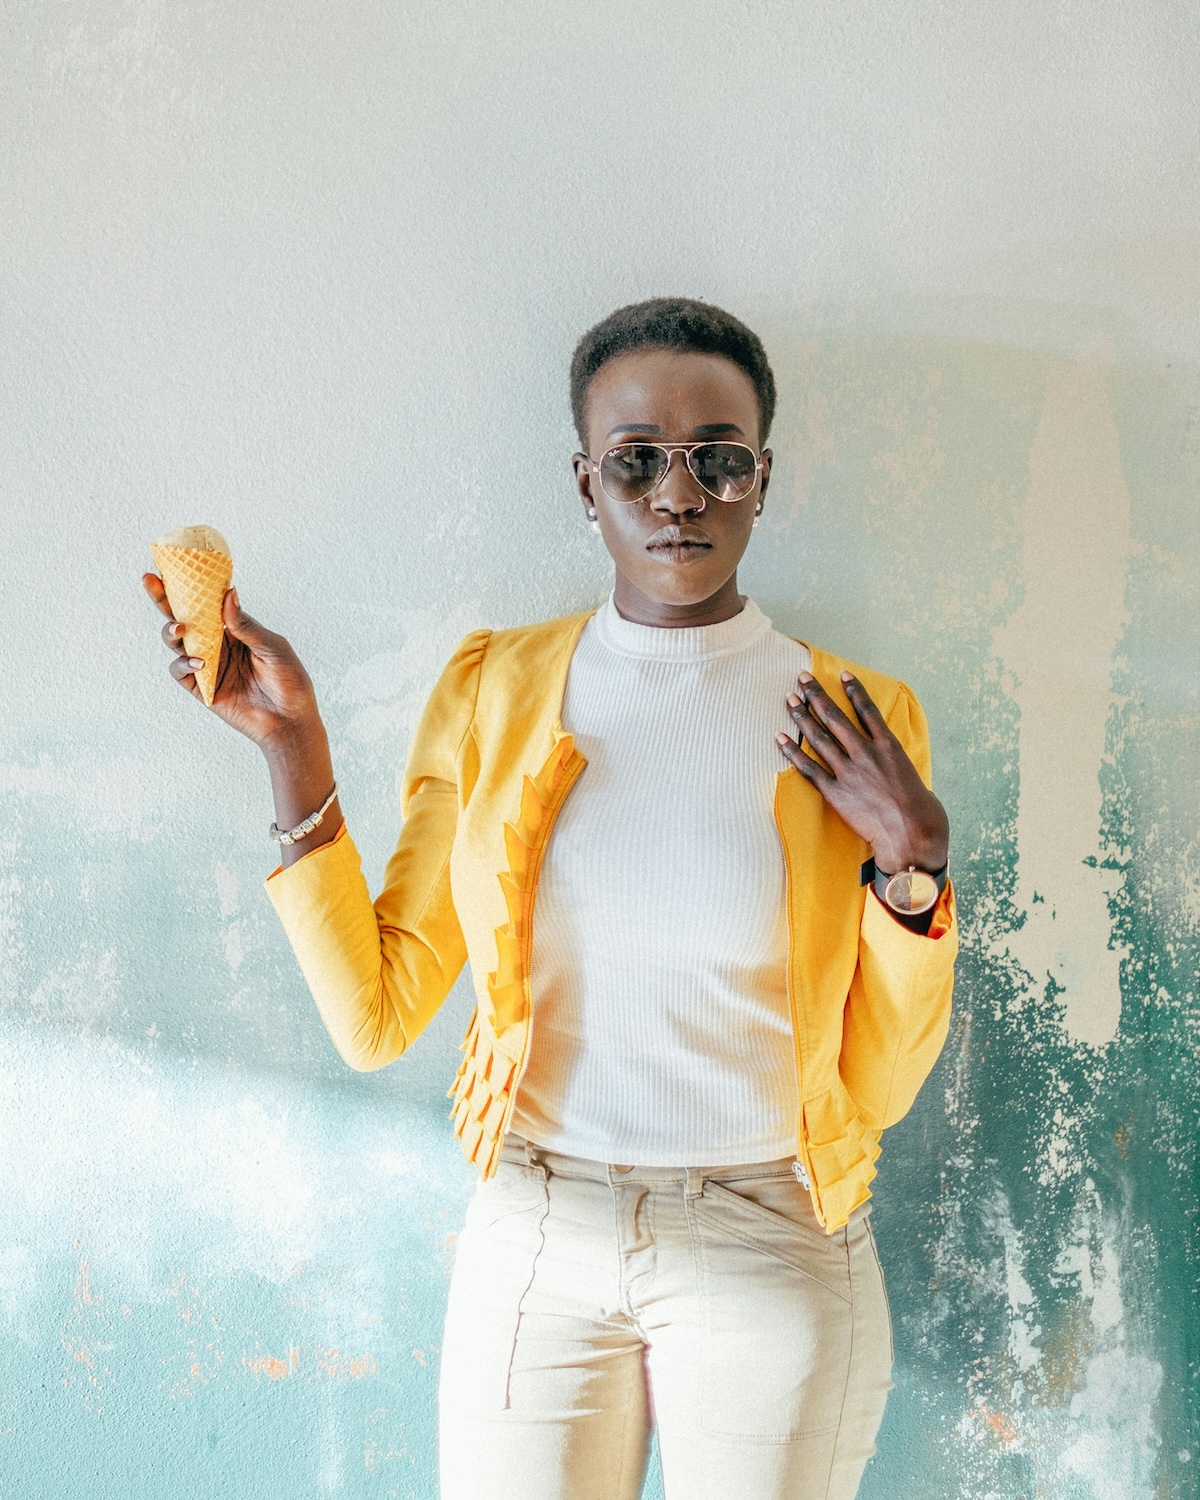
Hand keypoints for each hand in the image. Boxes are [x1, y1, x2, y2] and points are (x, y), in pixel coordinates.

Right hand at [142, 574, 322, 754]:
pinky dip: (185, 664)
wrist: (291, 722)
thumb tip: (228, 593)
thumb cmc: (290, 682)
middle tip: (150, 580)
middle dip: (164, 599)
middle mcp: (217, 644)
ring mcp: (208, 666)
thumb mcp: (273, 648)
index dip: (190, 586)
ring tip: (179, 628)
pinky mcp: (202, 689)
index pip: (207, 603)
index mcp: (234, 630)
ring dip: (172, 631)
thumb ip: (247, 625)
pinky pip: (182, 672)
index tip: (173, 566)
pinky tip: (199, 661)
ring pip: (177, 643)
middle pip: (184, 617)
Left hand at [775, 670, 948, 873]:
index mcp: (889, 747)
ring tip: (789, 699)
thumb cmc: (923, 813)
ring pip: (820, 737)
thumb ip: (896, 766)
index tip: (842, 673)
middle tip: (802, 676)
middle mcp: (866, 754)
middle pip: (836, 717)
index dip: (854, 690)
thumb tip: (892, 768)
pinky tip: (780, 738)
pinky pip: (809, 769)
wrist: (912, 836)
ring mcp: (849, 772)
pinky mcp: (836, 793)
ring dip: (802, 716)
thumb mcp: (913, 778)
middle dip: (817, 694)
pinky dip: (792, 752)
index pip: (867, 710)